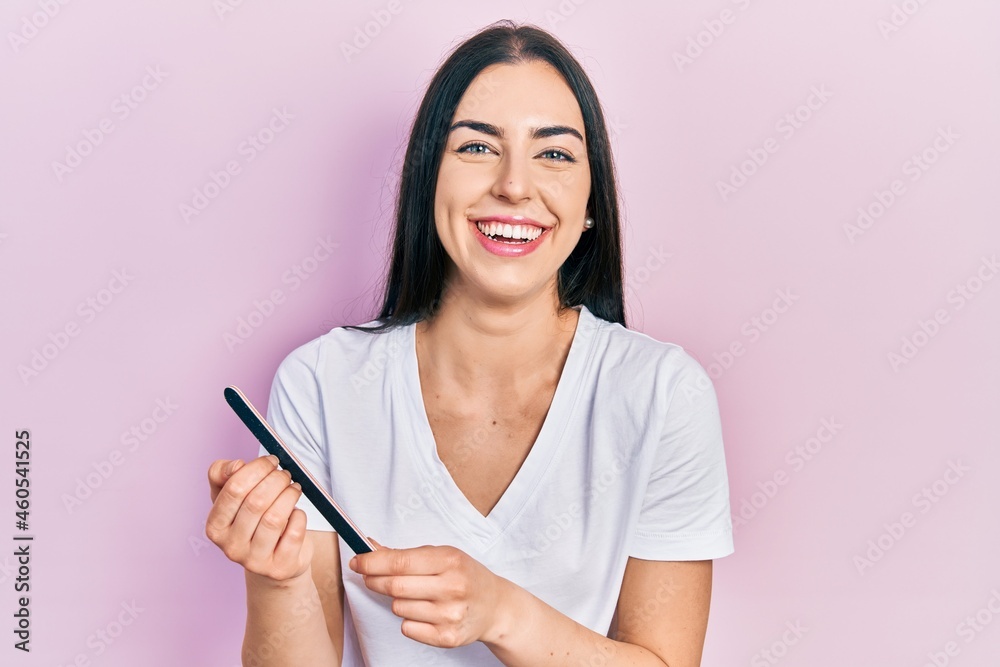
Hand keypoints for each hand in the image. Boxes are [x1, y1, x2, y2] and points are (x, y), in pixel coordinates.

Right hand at [205, 455, 311, 582]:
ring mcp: (255, 561)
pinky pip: (294, 533)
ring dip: (289, 495)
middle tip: (285, 474)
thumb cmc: (252, 520)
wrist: (274, 558)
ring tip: (293, 488)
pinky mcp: (279, 568)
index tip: (271, 461)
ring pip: (275, 518)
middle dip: (276, 480)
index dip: (257, 469)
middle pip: (256, 502)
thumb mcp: (232, 496)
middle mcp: (231, 547)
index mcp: (215, 526)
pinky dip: (299, 516)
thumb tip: (236, 465)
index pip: (233, 489)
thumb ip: (224, 474)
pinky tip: (296, 512)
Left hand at [348, 539, 512, 647]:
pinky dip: (409, 620)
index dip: (372, 562)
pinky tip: (426, 612)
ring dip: (397, 600)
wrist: (495, 607)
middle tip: (369, 577)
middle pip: (394, 586)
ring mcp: (450, 615)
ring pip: (398, 607)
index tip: (357, 561)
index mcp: (450, 561)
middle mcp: (452, 588)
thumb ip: (406, 554)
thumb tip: (370, 547)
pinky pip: (407, 628)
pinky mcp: (447, 638)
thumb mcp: (443, 556)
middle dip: (374, 580)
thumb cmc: (465, 576)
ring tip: (417, 595)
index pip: (400, 561)